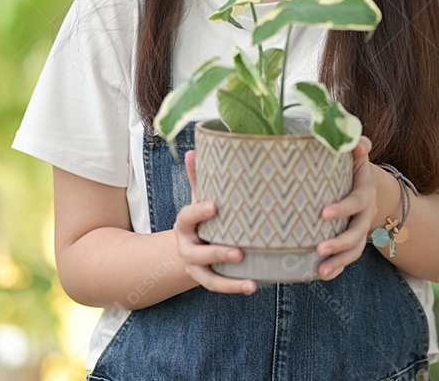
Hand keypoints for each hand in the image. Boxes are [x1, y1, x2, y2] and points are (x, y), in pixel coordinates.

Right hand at [172, 149, 256, 294]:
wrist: (191, 245)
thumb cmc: (202, 217)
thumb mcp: (199, 198)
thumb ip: (199, 178)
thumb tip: (192, 150)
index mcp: (185, 224)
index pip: (187, 217)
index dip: (199, 212)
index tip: (214, 206)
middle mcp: (188, 247)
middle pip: (197, 253)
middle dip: (217, 252)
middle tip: (239, 251)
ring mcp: (196, 267)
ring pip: (208, 277)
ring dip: (229, 281)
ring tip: (250, 281)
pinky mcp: (207, 279)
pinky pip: (219, 286)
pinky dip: (235, 288)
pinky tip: (253, 286)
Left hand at [315, 135, 375, 280]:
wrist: (366, 190)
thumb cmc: (352, 169)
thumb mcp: (356, 156)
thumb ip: (356, 146)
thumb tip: (354, 140)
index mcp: (364, 193)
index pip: (357, 202)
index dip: (343, 208)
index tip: (323, 213)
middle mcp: (365, 215)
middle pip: (358, 233)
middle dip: (340, 242)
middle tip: (320, 248)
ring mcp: (360, 231)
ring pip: (355, 250)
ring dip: (339, 261)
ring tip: (321, 269)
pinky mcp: (352, 243)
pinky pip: (347, 260)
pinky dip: (337, 269)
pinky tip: (320, 274)